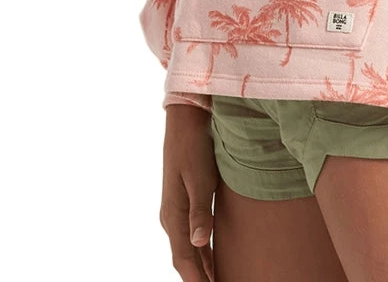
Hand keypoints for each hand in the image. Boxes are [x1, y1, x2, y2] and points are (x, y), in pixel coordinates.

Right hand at [161, 104, 216, 281]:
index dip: (197, 280)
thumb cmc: (195, 147)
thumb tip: (198, 243)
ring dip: (200, 268)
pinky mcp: (183, 202)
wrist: (186, 121)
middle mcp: (171, 217)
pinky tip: (211, 259)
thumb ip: (199, 211)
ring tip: (216, 281)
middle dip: (198, 278)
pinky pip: (190, 236)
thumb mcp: (200, 178)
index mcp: (173, 215)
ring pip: (187, 249)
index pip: (184, 259)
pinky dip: (201, 252)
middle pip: (184, 259)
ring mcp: (175, 210)